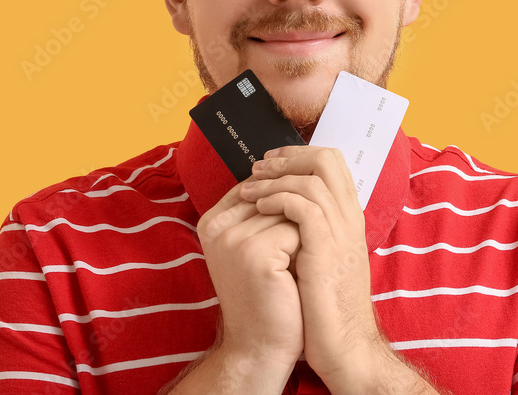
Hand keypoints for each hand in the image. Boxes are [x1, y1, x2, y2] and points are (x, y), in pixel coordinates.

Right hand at [196, 183, 303, 372]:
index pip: (258, 186)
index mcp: (211, 222)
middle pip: (275, 194)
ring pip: (289, 209)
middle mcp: (215, 227)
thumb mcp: (255, 247)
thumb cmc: (267, 295)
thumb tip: (294, 171)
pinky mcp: (255, 254)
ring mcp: (233, 239)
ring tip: (293, 266)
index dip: (283, 205)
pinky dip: (306, 248)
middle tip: (290, 258)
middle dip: (293, 221)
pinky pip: (297, 228)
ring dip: (302, 234)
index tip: (287, 235)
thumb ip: (262, 212)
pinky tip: (295, 275)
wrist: (262, 347)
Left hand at [242, 146, 387, 388]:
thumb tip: (281, 209)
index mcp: (349, 219)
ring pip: (312, 179)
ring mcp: (341, 233)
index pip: (333, 164)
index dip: (299, 155)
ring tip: (250, 189)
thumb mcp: (320, 260)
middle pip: (327, 160)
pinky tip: (259, 209)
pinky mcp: (326, 250)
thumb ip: (309, 232)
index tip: (271, 163)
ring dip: (275, 179)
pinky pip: (303, 207)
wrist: (343, 346)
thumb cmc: (325, 307)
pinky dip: (278, 200)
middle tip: (259, 167)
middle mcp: (350, 219)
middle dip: (288, 157)